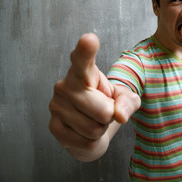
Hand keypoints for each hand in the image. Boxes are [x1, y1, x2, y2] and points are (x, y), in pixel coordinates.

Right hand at [49, 33, 139, 160]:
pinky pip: (86, 142)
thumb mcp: (123, 98)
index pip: (82, 60)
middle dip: (109, 116)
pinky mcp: (54, 127)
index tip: (89, 39)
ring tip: (92, 120)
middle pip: (104, 110)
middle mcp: (65, 85)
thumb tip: (120, 115)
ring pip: (95, 128)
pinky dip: (92, 141)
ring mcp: (56, 106)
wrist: (88, 129)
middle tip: (102, 111)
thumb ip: (127, 102)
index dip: (86, 51)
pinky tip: (83, 132)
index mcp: (82, 71)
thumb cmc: (105, 105)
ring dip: (100, 129)